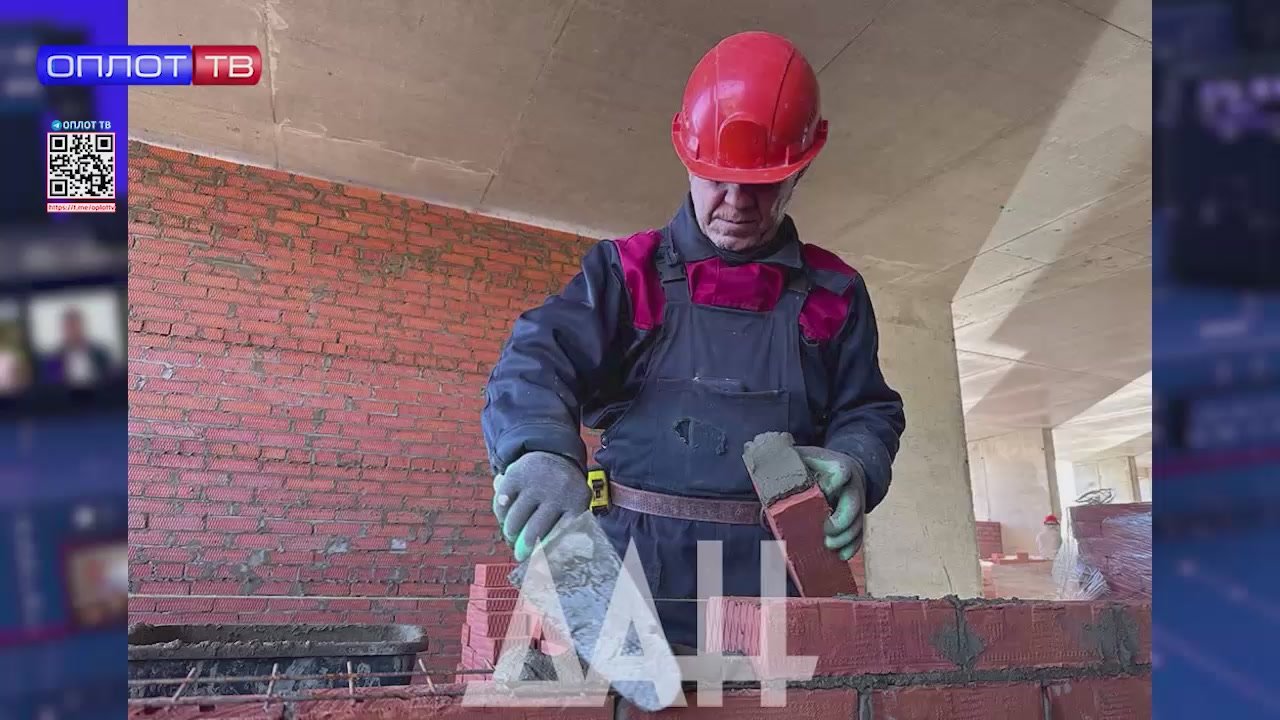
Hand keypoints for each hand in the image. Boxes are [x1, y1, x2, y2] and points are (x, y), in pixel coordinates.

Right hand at [492, 452, 589, 561]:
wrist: (555, 454)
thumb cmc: (565, 493)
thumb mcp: (574, 506)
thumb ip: (565, 533)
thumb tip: (547, 566)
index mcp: (576, 503)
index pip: (562, 536)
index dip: (548, 553)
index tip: (539, 566)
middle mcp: (557, 492)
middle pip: (534, 530)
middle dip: (525, 547)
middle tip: (520, 555)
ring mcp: (536, 483)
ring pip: (515, 519)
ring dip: (510, 531)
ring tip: (512, 535)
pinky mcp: (516, 476)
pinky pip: (502, 503)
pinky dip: (501, 512)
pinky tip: (504, 516)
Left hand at [794, 446, 865, 560]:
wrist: (843, 470)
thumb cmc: (815, 465)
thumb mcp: (803, 457)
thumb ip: (787, 462)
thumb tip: (765, 473)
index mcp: (838, 467)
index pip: (842, 472)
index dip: (835, 481)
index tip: (823, 489)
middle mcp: (851, 487)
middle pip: (853, 504)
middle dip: (841, 520)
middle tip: (826, 530)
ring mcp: (856, 504)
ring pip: (857, 523)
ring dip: (846, 537)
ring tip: (830, 546)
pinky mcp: (857, 519)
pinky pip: (859, 534)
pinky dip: (851, 546)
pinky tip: (841, 555)